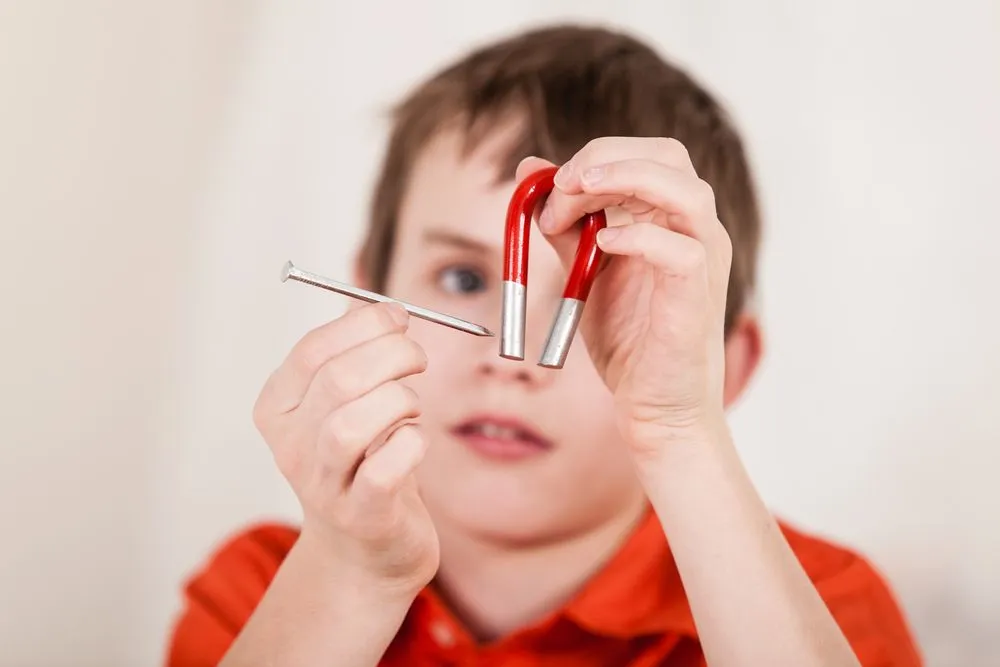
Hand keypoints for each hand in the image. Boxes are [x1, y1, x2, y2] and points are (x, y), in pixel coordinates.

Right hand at [253, 302, 438, 596]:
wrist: (363, 551)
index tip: (399, 319)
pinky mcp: (361, 515)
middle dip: (394, 355)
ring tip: (410, 409)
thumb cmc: (362, 462)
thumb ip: (359, 355)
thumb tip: (390, 310)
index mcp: (278, 407)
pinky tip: (412, 443)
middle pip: (339, 379)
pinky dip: (412, 442)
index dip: (364, 324)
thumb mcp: (345, 404)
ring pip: (355, 422)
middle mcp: (290, 446)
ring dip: (401, 401)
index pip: (313, 349)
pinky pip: (387, 467)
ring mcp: (322, 485)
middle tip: (417, 359)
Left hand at [517, 137, 732, 454]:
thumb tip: (527, 169)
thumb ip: (561, 221)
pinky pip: (681, 251)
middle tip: (561, 185)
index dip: (593, 159)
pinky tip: (601, 247)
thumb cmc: (628, 339)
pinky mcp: (698, 296)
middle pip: (667, 156)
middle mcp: (695, 229)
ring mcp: (704, 259)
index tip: (548, 191)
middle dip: (607, 158)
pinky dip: (637, 238)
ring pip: (686, 191)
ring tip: (576, 195)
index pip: (644, 154)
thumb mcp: (582, 268)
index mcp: (671, 216)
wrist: (654, 403)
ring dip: (626, 180)